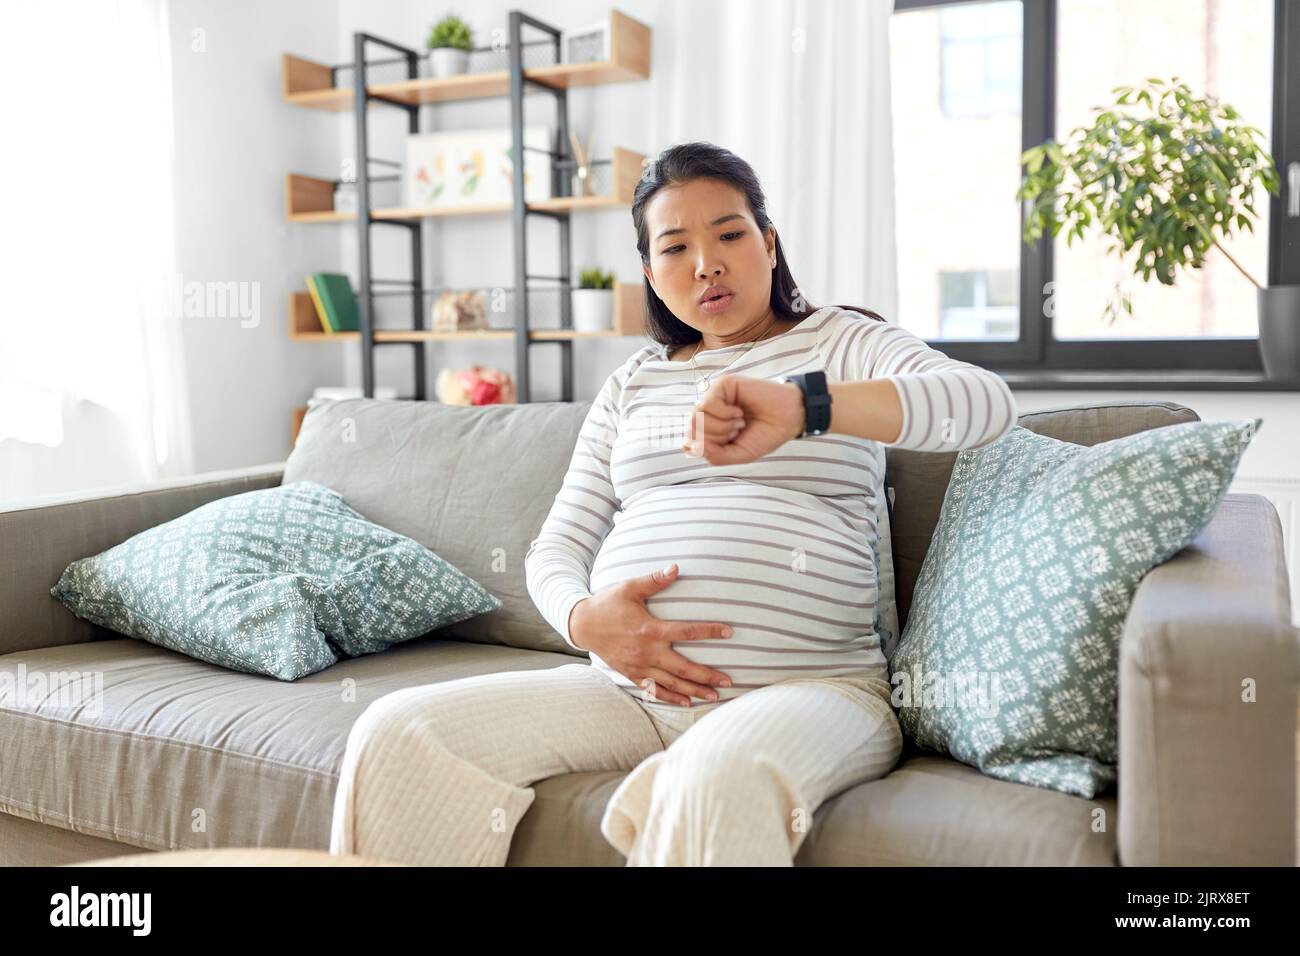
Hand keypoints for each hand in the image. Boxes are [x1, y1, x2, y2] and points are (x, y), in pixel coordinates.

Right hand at [568, 564, 734, 705]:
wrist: (581, 624)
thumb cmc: (607, 604)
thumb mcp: (629, 588)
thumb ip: (654, 581)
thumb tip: (676, 568)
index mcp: (651, 630)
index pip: (688, 631)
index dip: (710, 631)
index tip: (730, 632)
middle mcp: (647, 652)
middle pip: (684, 668)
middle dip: (708, 676)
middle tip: (728, 682)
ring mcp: (639, 666)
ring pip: (672, 683)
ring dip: (694, 691)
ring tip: (714, 696)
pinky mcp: (632, 674)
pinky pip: (654, 689)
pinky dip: (670, 697)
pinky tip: (686, 703)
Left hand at [682, 374, 804, 465]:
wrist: (788, 419)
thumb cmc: (764, 435)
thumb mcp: (738, 454)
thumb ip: (715, 455)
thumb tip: (693, 447)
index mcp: (710, 430)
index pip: (688, 442)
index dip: (703, 449)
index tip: (725, 447)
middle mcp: (709, 413)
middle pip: (691, 431)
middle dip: (716, 438)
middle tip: (737, 432)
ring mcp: (714, 398)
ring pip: (697, 417)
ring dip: (721, 427)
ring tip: (739, 423)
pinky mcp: (722, 385)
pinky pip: (708, 404)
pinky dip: (724, 413)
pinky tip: (739, 411)